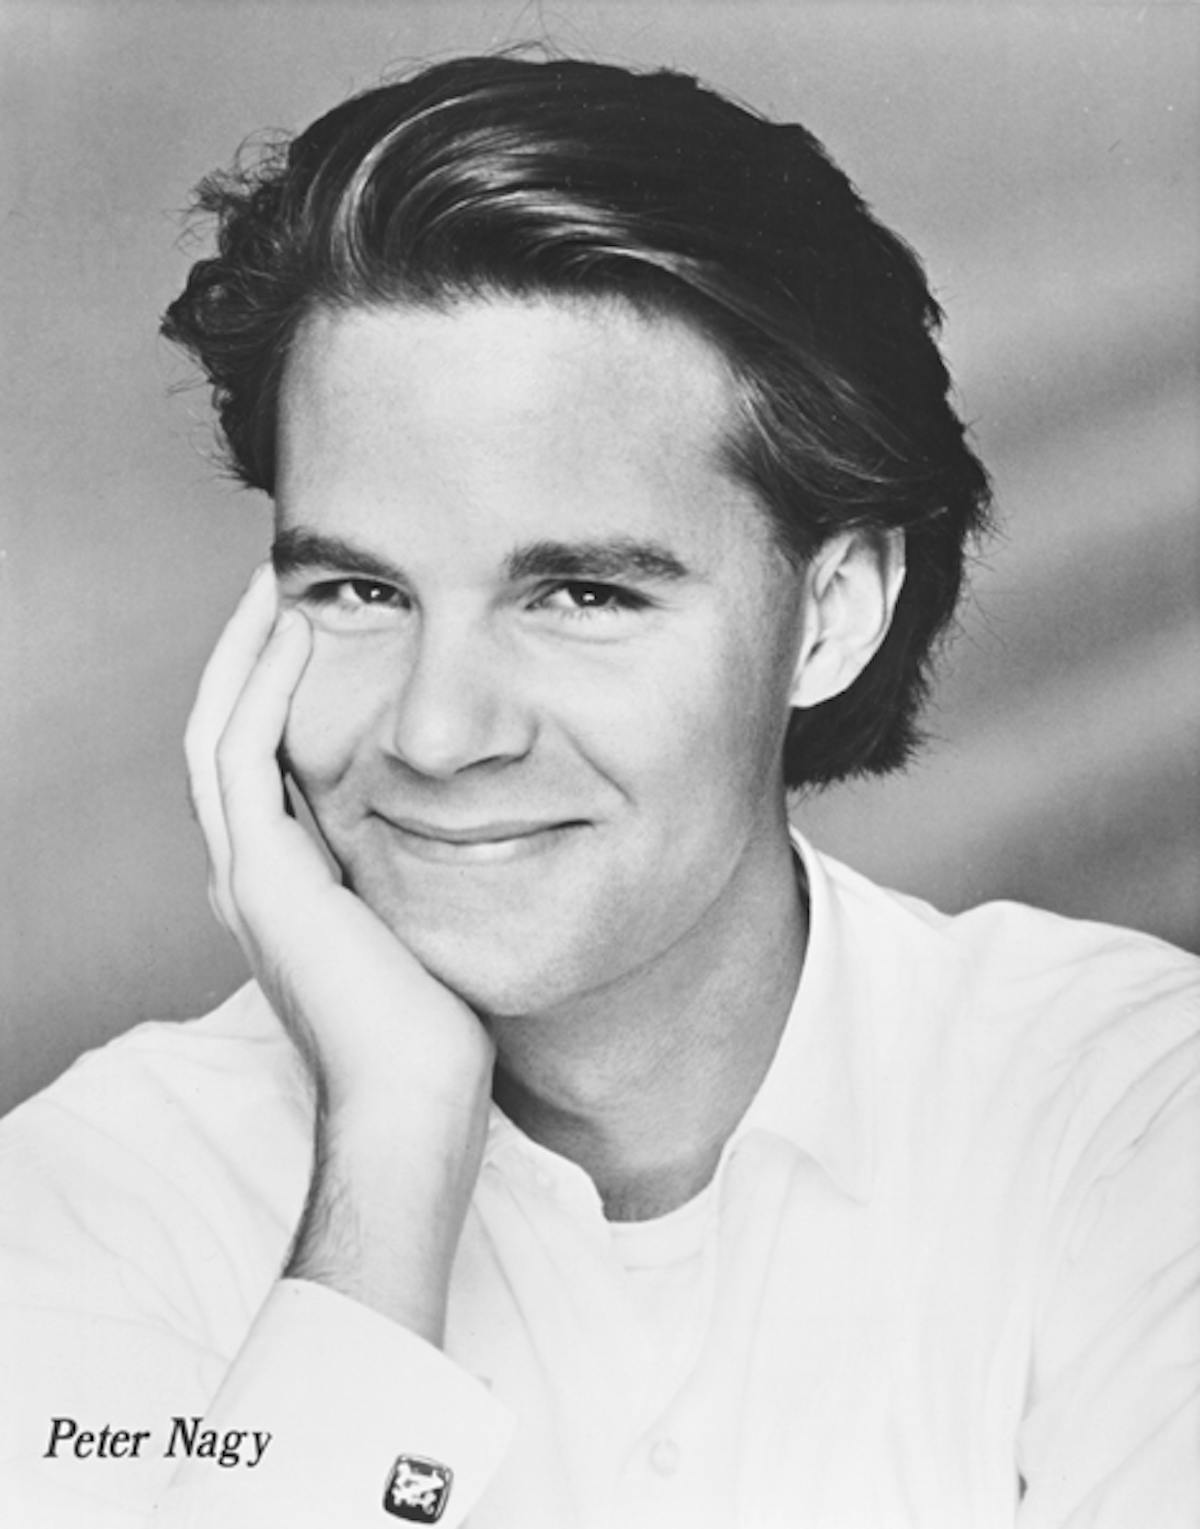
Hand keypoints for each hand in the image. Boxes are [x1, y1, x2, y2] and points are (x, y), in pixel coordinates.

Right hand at [185, 564, 494, 1341]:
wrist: (417, 1103)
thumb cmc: (439, 1027)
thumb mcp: (428, 923)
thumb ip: (427, 869)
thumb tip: (487, 826)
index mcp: (287, 882)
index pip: (263, 761)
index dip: (279, 690)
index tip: (320, 626)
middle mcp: (251, 872)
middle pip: (227, 732)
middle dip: (251, 655)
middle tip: (281, 584)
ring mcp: (247, 874)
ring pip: (218, 727)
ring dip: (244, 652)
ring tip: (276, 583)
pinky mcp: (265, 877)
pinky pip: (245, 753)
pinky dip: (261, 687)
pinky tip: (296, 631)